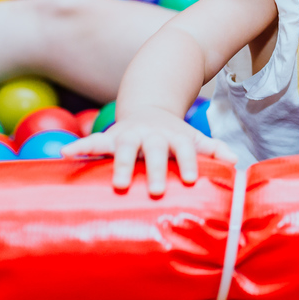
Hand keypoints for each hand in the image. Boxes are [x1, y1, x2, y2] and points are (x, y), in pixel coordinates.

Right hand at [61, 107, 236, 195]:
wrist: (150, 108)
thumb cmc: (174, 135)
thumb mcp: (195, 139)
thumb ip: (214, 150)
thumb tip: (235, 163)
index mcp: (174, 137)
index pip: (184, 149)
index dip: (188, 162)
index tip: (190, 179)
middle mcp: (151, 135)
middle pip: (154, 150)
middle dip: (155, 169)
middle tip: (157, 190)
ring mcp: (129, 135)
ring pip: (123, 147)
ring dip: (119, 163)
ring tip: (116, 182)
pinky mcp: (110, 137)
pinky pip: (93, 142)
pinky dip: (79, 147)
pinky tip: (63, 154)